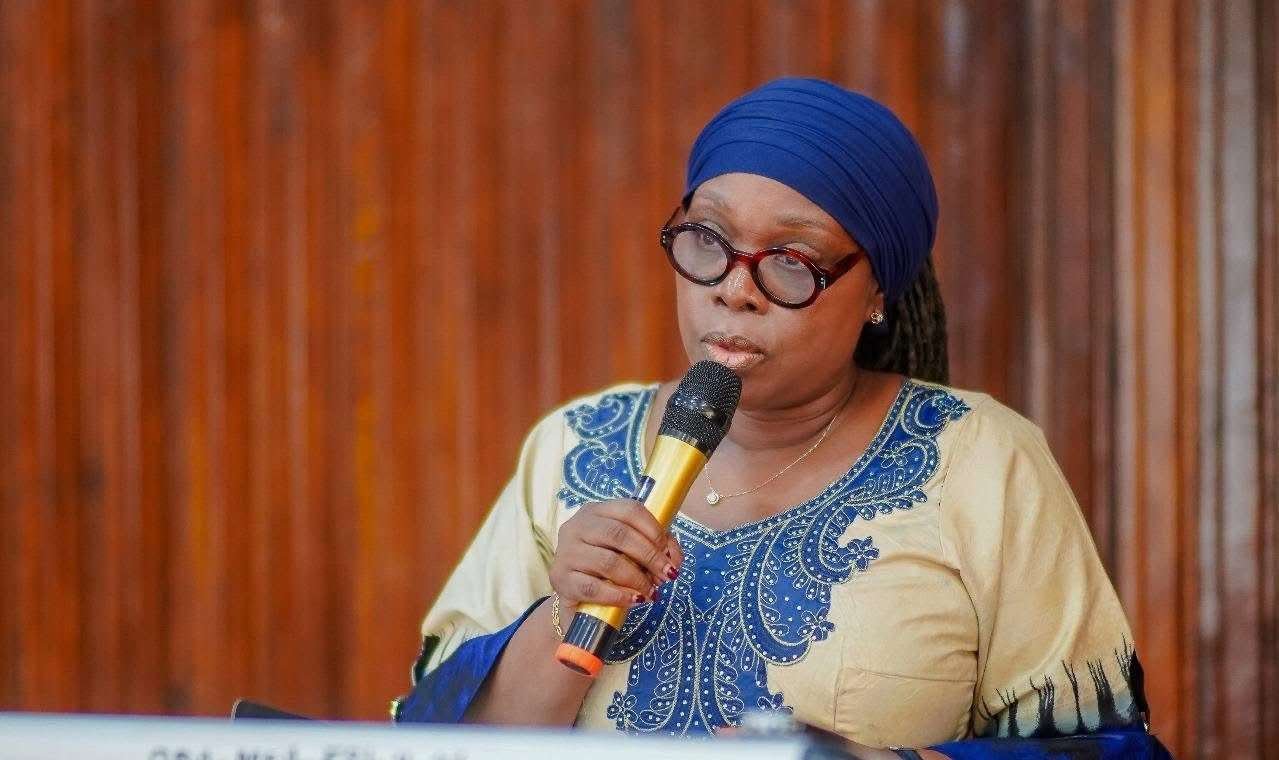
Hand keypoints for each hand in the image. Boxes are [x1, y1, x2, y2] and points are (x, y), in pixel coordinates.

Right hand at [551, 499, 683, 609]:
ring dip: (637, 579)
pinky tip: (634, 600)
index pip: (630, 510)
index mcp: (595, 511)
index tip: (669, 552)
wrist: (577, 600)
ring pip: (608, 562)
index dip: (654, 530)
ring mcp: (566, 552)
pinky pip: (593, 587)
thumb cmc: (608, 570)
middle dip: (650, 556)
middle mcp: (576, 526)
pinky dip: (619, 595)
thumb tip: (674, 559)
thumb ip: (656, 548)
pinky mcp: (560, 579)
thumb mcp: (631, 553)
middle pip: (619, 534)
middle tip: (667, 575)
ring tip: (651, 592)